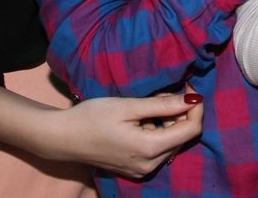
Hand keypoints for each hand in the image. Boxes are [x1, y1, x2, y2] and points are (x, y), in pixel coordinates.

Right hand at [40, 93, 203, 178]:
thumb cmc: (92, 117)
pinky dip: (157, 131)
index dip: (195, 106)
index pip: (192, 129)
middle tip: (161, 92)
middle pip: (182, 136)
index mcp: (150, 149)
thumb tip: (193, 99)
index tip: (187, 86)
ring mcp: (142, 170)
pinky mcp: (135, 169)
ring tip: (147, 104)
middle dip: (179, 112)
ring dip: (168, 121)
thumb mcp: (128, 106)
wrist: (63, 138)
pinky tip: (141, 118)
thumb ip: (162, 105)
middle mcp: (150, 165)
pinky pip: (157, 149)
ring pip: (171, 142)